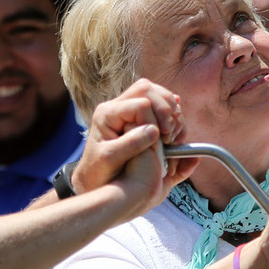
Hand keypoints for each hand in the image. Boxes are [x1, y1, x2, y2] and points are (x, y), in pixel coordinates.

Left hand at [72, 78, 197, 194]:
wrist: (93, 178)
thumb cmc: (99, 171)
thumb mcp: (110, 159)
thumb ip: (131, 144)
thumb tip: (154, 130)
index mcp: (107, 114)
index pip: (140, 102)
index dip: (157, 116)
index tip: (164, 136)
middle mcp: (117, 107)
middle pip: (147, 89)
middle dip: (166, 107)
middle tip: (171, 132)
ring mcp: (127, 110)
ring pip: (154, 93)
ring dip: (170, 110)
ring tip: (174, 132)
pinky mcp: (136, 118)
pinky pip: (157, 104)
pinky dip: (169, 113)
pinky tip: (174, 125)